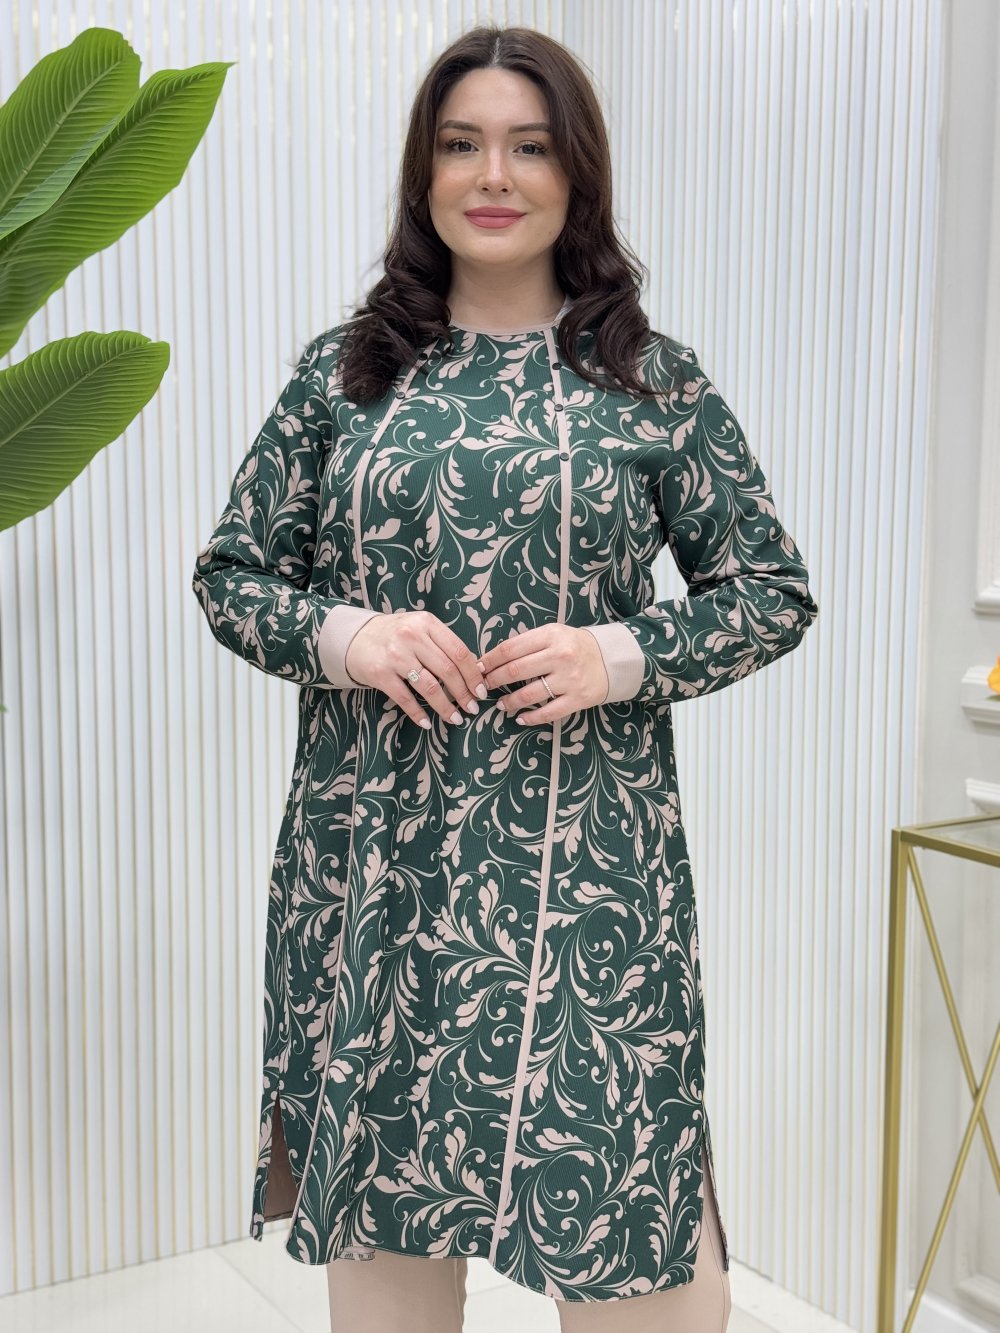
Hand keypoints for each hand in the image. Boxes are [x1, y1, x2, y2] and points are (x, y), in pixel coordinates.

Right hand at [345, 609, 488, 728]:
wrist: (356, 638)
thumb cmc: (396, 635)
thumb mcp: (421, 629)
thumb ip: (444, 644)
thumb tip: (475, 670)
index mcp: (427, 623)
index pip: (459, 652)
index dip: (474, 675)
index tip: (481, 690)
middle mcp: (412, 637)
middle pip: (448, 671)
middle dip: (464, 694)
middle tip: (471, 708)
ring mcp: (395, 656)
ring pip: (429, 687)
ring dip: (445, 707)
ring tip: (455, 718)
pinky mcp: (380, 674)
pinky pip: (405, 699)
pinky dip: (419, 714)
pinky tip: (427, 722)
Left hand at [477, 625, 608, 723]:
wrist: (610, 659)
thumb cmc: (574, 646)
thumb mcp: (553, 633)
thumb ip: (527, 643)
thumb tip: (492, 659)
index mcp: (551, 635)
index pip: (510, 648)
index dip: (489, 660)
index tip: (478, 668)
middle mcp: (560, 656)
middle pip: (515, 671)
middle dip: (493, 680)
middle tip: (483, 687)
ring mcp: (569, 679)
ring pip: (529, 694)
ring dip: (509, 701)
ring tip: (500, 704)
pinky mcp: (578, 699)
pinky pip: (548, 712)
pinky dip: (530, 717)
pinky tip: (520, 718)